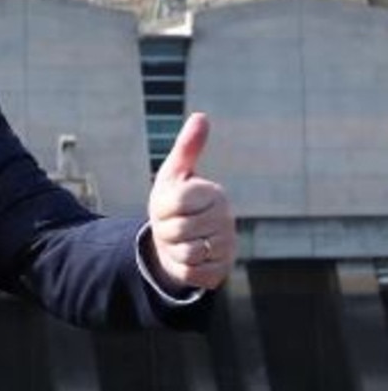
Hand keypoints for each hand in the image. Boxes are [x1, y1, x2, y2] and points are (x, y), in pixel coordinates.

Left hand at [147, 112, 235, 290]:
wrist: (177, 241)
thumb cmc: (173, 204)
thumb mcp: (173, 175)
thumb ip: (187, 148)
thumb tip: (201, 116)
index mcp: (215, 194)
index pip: (178, 202)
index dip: (162, 207)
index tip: (168, 206)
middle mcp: (227, 220)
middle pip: (178, 230)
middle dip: (164, 230)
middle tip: (171, 226)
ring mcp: (227, 246)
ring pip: (183, 253)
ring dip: (171, 250)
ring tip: (179, 241)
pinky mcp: (221, 271)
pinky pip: (190, 273)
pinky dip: (180, 268)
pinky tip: (188, 258)